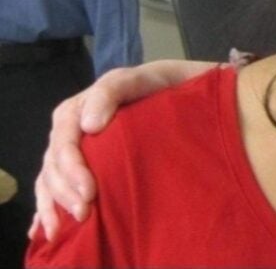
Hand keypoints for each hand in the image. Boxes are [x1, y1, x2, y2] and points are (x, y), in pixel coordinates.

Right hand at [31, 60, 215, 239]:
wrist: (195, 94)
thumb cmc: (169, 85)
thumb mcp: (146, 78)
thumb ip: (115, 90)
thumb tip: (89, 125)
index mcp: (85, 104)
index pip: (65, 133)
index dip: (71, 164)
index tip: (89, 190)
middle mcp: (77, 127)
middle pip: (56, 160)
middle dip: (65, 189)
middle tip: (85, 211)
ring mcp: (81, 149)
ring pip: (52, 176)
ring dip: (56, 202)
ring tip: (74, 222)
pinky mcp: (87, 167)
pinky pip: (56, 187)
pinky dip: (50, 207)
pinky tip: (51, 229)